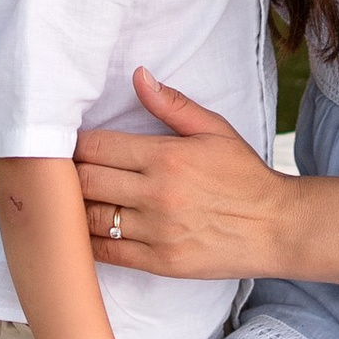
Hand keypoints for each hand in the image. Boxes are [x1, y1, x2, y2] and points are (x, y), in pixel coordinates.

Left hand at [76, 70, 297, 281]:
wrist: (276, 226)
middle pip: (83, 182)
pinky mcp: (160, 262)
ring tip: (71, 203)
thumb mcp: (215, 130)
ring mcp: (157, 231)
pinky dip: (87, 244)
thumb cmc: (244, 176)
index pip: (95, 147)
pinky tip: (84, 234)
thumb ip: (173, 104)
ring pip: (90, 218)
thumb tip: (138, 75)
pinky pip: (107, 253)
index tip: (68, 147)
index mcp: (166, 156)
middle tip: (62, 175)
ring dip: (74, 210)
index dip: (73, 145)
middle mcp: (157, 193)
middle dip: (67, 177)